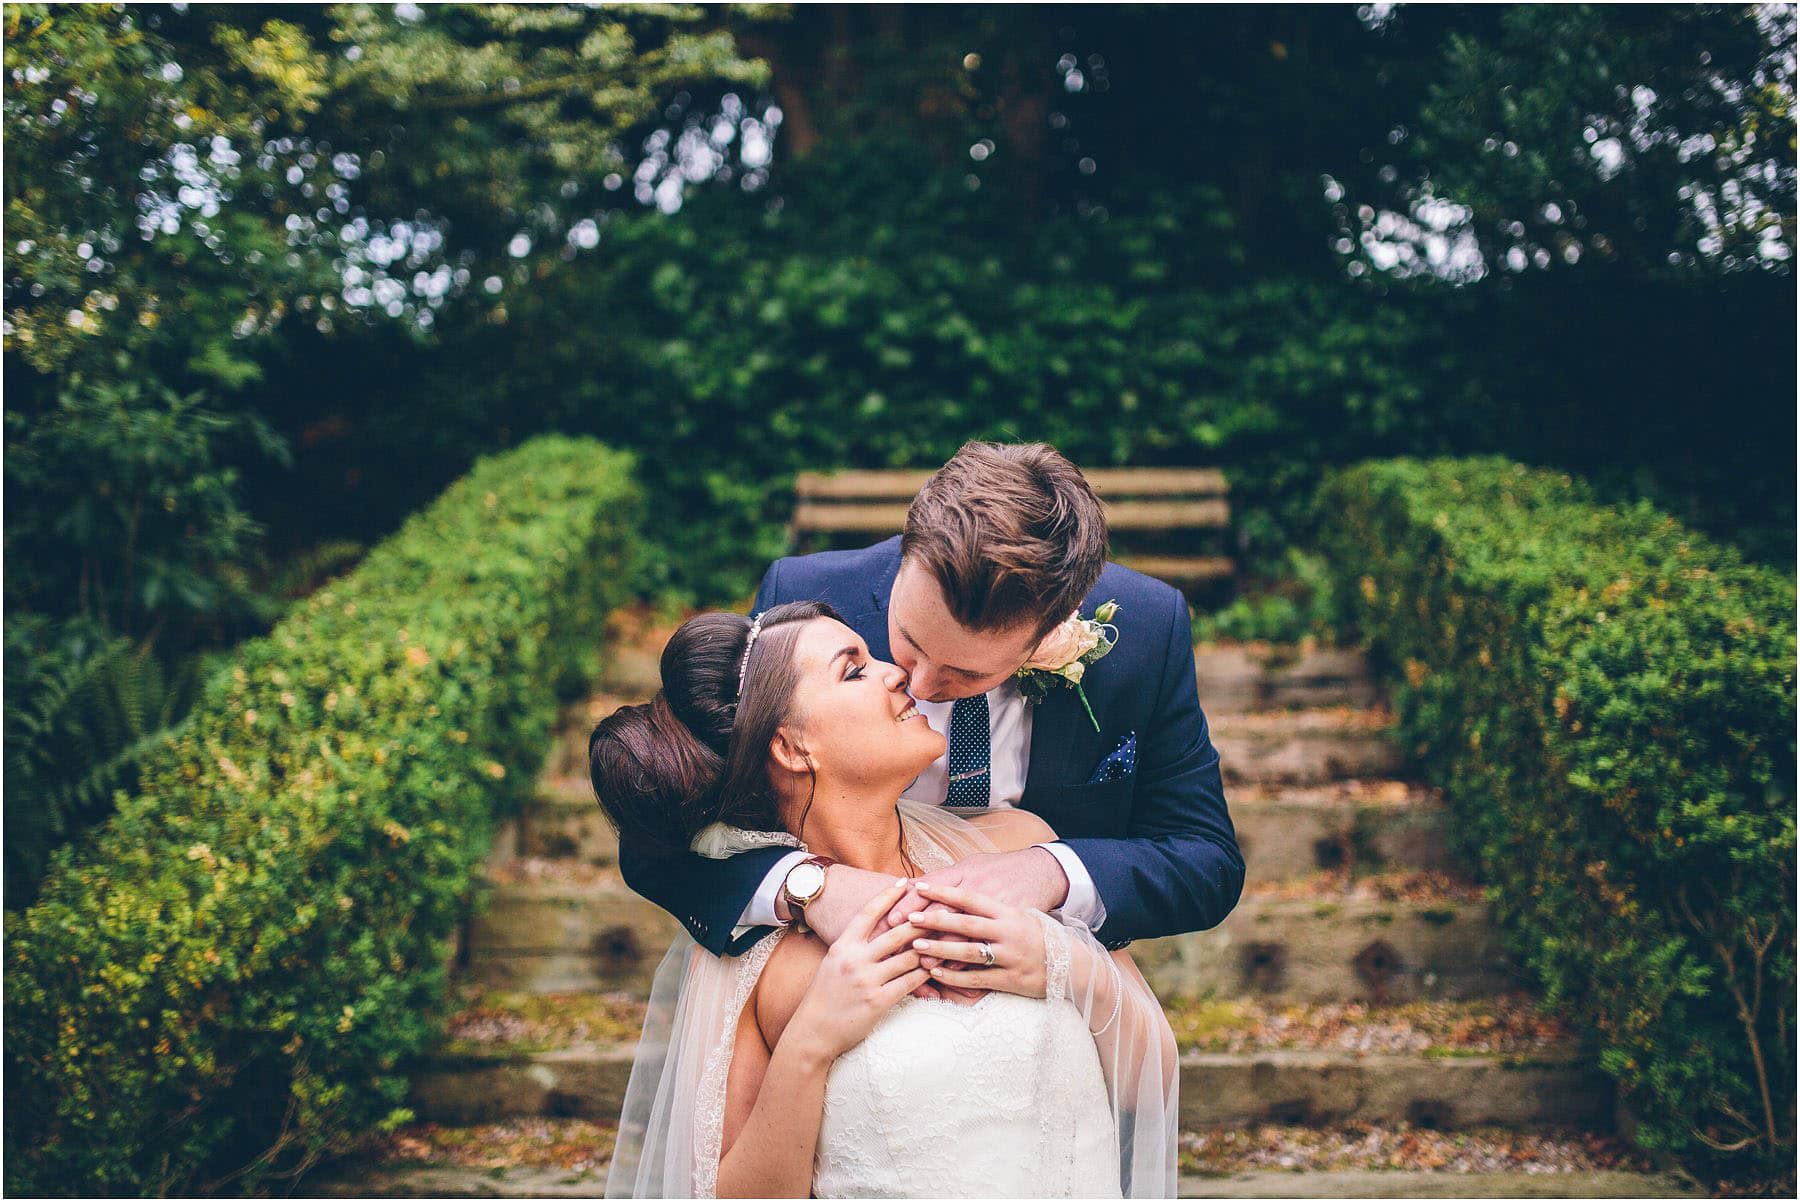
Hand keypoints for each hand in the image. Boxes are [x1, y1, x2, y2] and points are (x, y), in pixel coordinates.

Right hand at [788, 879, 931, 1059]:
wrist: (813, 1030)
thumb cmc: (825, 995)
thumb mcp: (834, 962)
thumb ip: (854, 945)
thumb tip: (879, 927)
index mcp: (842, 946)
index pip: (868, 912)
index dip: (888, 895)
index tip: (905, 882)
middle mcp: (855, 959)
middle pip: (897, 932)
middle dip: (922, 920)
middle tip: (942, 908)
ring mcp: (867, 980)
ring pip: (909, 957)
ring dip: (931, 948)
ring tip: (948, 937)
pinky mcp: (878, 1001)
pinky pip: (910, 982)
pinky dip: (927, 974)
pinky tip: (938, 967)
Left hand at [880, 847, 1068, 998]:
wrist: (1070, 963)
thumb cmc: (1033, 931)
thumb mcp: (1015, 907)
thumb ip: (984, 901)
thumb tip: (948, 889)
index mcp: (1007, 910)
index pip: (970, 898)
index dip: (944, 892)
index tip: (919, 887)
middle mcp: (1009, 932)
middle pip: (967, 924)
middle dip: (936, 921)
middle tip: (909, 919)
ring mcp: (1010, 956)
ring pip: (969, 953)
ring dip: (940, 950)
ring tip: (915, 947)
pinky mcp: (1011, 980)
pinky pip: (977, 979)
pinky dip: (954, 977)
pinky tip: (935, 973)